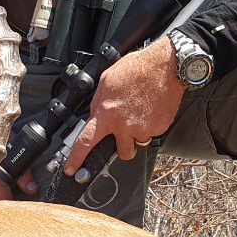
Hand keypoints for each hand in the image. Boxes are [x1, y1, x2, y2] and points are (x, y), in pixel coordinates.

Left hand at [63, 37, 185, 174]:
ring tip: (140, 112)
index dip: (76, 159)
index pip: (86, 142)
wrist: (164, 66)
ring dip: (137, 134)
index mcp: (107, 114)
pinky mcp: (160, 128)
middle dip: (122, 145)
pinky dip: (151, 124)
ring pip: (138, 142)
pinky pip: (152, 133)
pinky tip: (150, 108)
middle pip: (121, 153)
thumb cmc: (136, 70)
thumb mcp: (106, 81)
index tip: (72, 169)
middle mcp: (124, 125)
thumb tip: (95, 116)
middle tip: (126, 131)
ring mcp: (143, 129)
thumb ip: (98, 103)